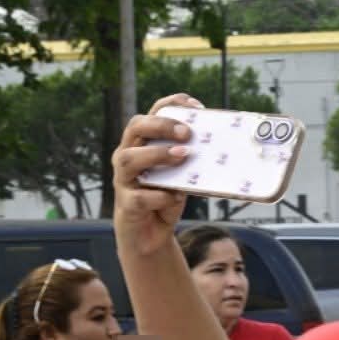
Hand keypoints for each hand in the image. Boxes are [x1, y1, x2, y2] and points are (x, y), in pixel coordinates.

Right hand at [112, 93, 199, 255]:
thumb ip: (189, 162)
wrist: (150, 235)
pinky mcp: (127, 204)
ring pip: (130, 158)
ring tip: (183, 156)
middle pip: (136, 127)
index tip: (195, 106)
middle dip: (162, 126)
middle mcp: (128, 155)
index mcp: (142, 143)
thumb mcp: (181, 176)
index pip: (152, 113)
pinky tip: (176, 196)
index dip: (171, 104)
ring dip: (158, 155)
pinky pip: (140, 197)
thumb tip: (215, 150)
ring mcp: (123, 179)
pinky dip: (160, 196)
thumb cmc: (166, 198)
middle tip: (187, 133)